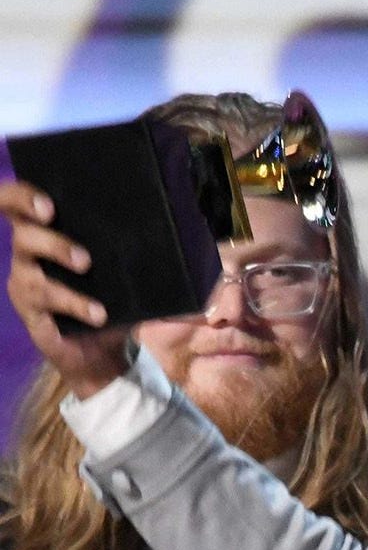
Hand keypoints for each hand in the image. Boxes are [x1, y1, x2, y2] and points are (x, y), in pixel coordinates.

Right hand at [1, 180, 131, 395]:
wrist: (103, 353)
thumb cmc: (109, 302)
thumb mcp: (121, 275)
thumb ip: (131, 255)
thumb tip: (168, 240)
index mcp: (44, 235)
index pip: (17, 205)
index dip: (20, 196)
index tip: (47, 202)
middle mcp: (27, 255)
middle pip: (21, 232)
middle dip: (41, 225)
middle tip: (58, 221)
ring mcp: (25, 283)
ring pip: (30, 267)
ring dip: (58, 257)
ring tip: (86, 264)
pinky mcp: (30, 312)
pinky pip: (46, 302)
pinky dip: (75, 304)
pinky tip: (98, 312)